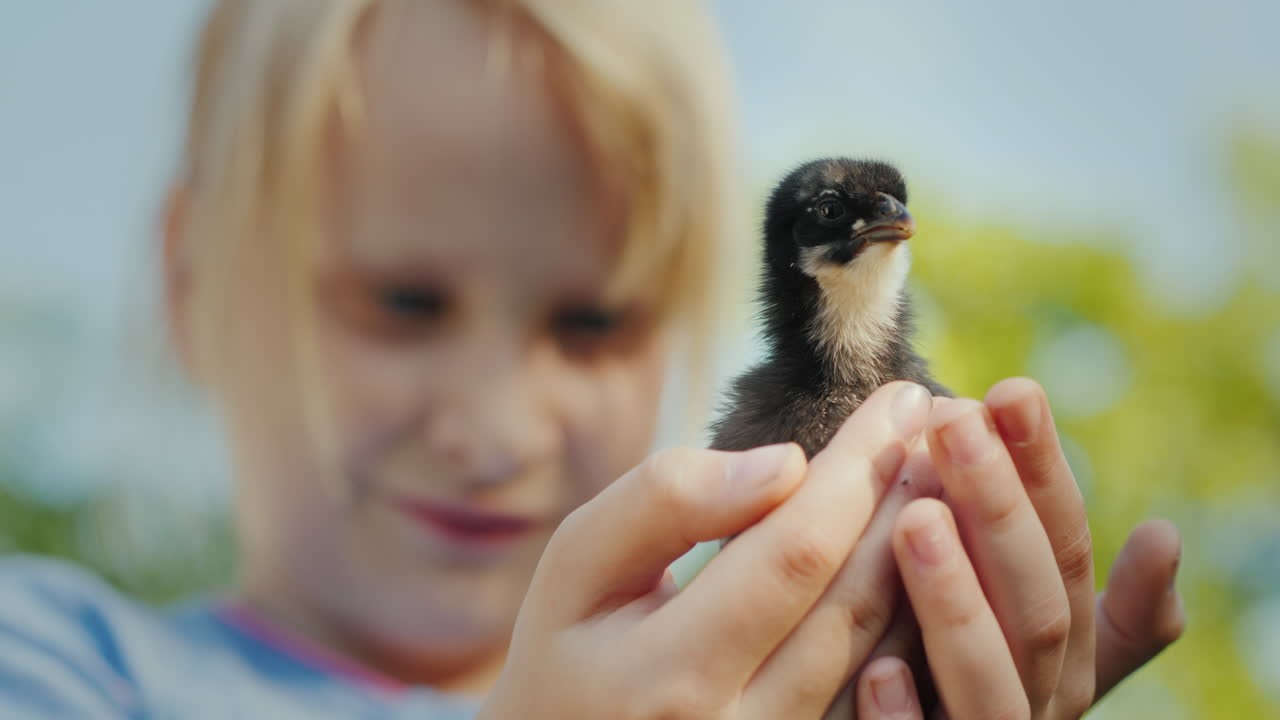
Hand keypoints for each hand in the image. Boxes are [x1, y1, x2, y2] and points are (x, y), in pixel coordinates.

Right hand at [480, 382, 936, 719]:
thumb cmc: (565, 654)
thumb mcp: (577, 565)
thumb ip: (664, 502)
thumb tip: (783, 465)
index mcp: (669, 678)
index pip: (794, 554)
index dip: (857, 472)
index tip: (898, 401)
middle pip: (856, 604)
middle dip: (910, 501)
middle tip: (946, 427)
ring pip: (887, 656)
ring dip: (929, 558)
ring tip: (952, 476)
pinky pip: (884, 700)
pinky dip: (916, 621)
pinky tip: (932, 557)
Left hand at [850, 378, 1185, 718]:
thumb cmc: (967, 685)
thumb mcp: (1031, 640)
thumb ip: (1088, 598)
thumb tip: (1166, 535)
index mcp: (1067, 657)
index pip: (1065, 553)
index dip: (1041, 473)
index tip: (1008, 390)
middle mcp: (1042, 701)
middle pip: (1035, 610)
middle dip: (999, 510)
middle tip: (954, 419)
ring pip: (989, 687)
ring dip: (957, 602)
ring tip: (916, 519)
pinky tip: (878, 670)